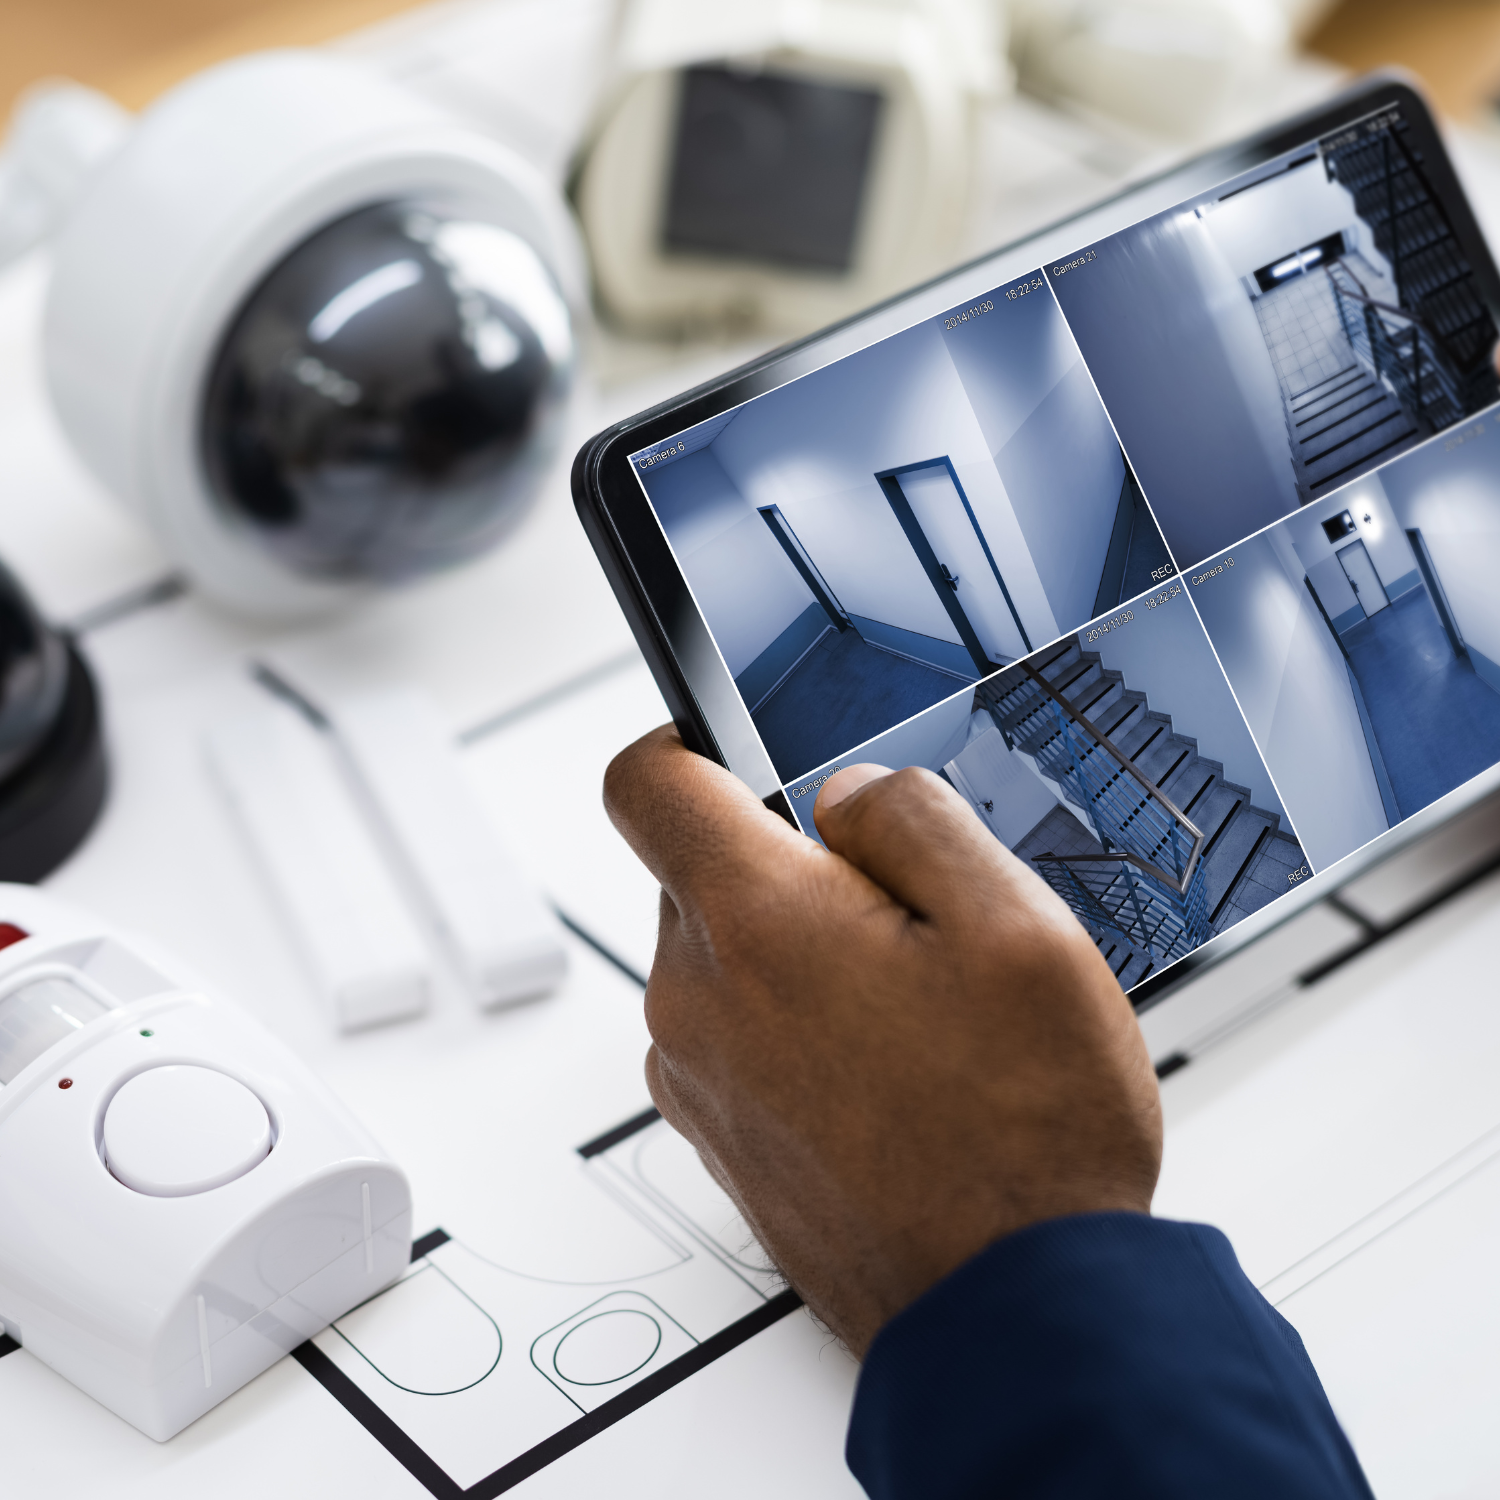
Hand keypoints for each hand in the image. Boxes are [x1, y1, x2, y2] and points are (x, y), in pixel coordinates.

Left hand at [604, 726, 1161, 1356]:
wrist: (1009, 1312)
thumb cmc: (1023, 1136)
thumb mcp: (1016, 927)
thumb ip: (914, 820)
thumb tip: (845, 793)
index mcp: (755, 924)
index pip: (643, 781)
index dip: (685, 740)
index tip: (735, 748)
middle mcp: (697, 1000)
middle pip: (700, 873)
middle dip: (789, 865)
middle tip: (903, 917)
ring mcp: (699, 1079)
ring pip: (725, 957)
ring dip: (800, 954)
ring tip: (913, 1011)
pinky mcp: (720, 1137)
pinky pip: (736, 1035)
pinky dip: (794, 1026)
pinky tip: (892, 1070)